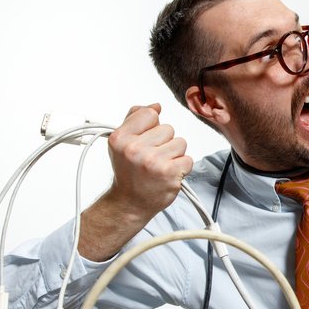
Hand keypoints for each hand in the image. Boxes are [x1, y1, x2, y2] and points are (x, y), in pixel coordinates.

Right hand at [105, 103, 193, 219]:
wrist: (129, 203)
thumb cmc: (128, 171)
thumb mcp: (122, 142)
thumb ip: (136, 118)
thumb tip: (156, 106)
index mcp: (120, 138)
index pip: (150, 114)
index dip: (152, 127)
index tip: (145, 140)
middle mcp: (134, 149)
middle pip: (168, 128)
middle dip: (164, 142)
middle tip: (151, 158)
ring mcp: (152, 161)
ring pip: (180, 143)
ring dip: (174, 155)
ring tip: (160, 166)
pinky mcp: (169, 173)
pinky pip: (188, 159)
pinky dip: (182, 168)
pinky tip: (168, 175)